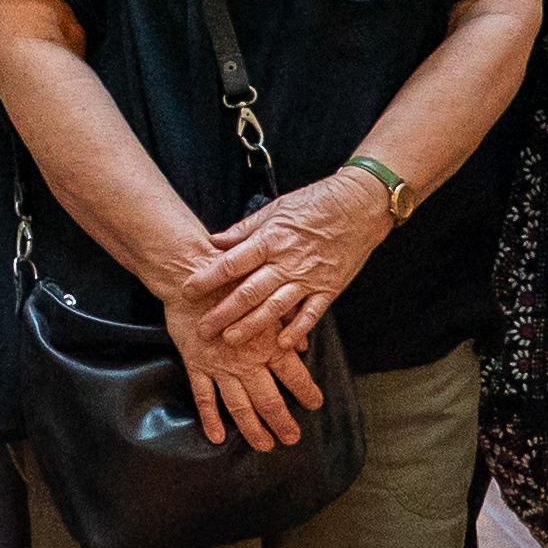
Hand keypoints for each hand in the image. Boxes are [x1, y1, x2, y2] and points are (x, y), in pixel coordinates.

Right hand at [153, 246, 327, 451]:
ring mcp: (220, 366)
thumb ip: (288, 318)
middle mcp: (246, 360)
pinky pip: (204, 397)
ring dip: (253, 429)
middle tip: (293, 438)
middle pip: (269, 400)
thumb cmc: (232, 278)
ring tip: (265, 445)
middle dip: (283, 422)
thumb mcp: (267, 293)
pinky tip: (218, 437)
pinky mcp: (196, 365)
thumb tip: (306, 342)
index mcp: (267, 342)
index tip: (316, 404)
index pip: (294, 375)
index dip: (307, 392)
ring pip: (239, 406)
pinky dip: (210, 419)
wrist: (190, 274)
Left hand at [188, 177, 396, 352]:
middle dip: (223, 312)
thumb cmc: (315, 203)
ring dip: (251, 326)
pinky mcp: (329, 289)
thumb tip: (214, 241)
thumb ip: (244, 229)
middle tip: (203, 328)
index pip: (232, 263)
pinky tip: (282, 344)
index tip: (187, 291)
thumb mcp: (276, 208)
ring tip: (230, 340)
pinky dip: (297, 330)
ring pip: (275, 307)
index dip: (208, 279)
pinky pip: (311, 314)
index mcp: (271, 239)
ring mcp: (309, 277)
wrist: (359, 205)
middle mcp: (287, 261)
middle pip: (249, 291)